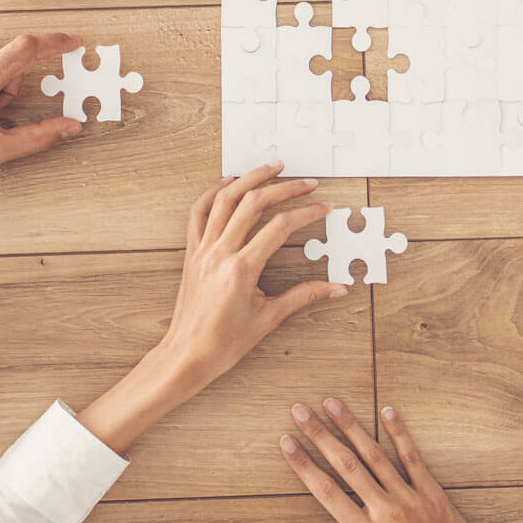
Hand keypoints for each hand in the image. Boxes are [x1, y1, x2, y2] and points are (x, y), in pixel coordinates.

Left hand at [77, 164, 346, 453]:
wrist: (186, 355)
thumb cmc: (223, 343)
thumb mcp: (268, 319)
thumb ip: (303, 297)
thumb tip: (335, 289)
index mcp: (241, 268)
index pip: (280, 227)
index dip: (306, 213)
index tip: (323, 208)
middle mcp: (220, 252)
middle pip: (254, 204)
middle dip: (284, 188)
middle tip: (306, 182)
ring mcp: (203, 250)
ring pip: (225, 200)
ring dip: (250, 178)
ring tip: (271, 167)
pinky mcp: (192, 253)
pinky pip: (199, 213)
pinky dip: (214, 193)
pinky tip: (229, 183)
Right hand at [281, 402, 522, 522]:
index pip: (327, 492)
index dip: (304, 465)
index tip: (287, 442)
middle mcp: (385, 512)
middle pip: (346, 465)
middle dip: (321, 436)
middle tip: (300, 410)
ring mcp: (410, 498)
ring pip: (375, 455)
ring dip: (352, 426)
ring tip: (333, 402)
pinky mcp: (432, 492)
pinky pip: (412, 458)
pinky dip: (399, 433)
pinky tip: (387, 411)